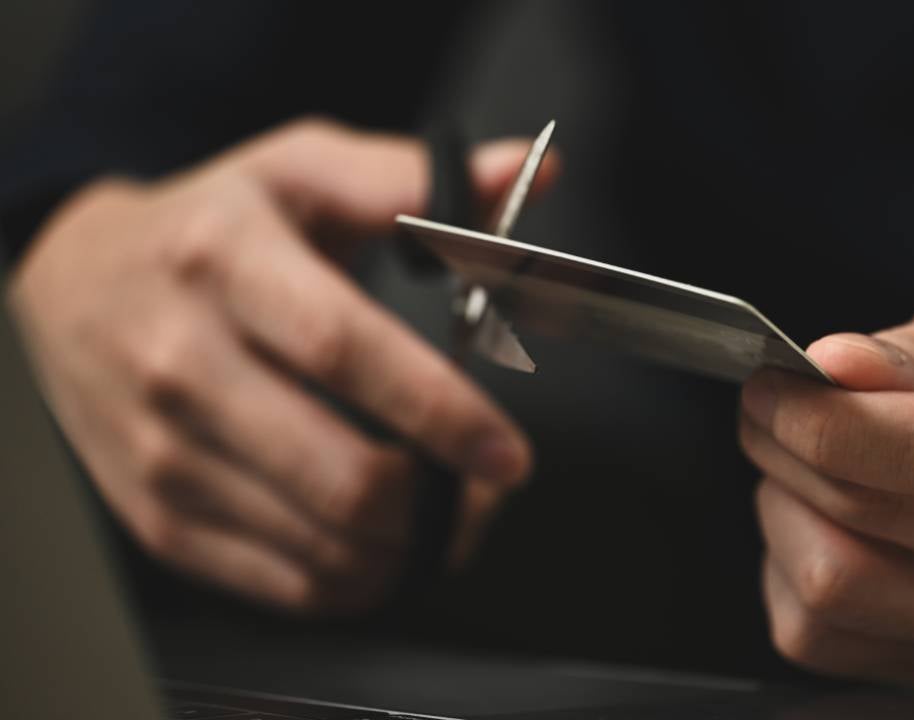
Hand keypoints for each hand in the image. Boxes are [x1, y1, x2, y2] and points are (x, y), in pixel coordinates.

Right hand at [7, 118, 555, 612]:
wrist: (72, 286)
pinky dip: (361, 579)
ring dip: (414, 547)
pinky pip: (287, 586)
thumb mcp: (299, 171)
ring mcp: (164, 454)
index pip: (344, 351)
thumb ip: (415, 179)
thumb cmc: (208, 229)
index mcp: (225, 265)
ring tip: (452, 511)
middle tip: (491, 485)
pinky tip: (388, 540)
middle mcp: (182, 364)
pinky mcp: (158, 519)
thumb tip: (527, 171)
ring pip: (324, 549)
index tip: (509, 453)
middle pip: (339, 477)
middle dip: (442, 503)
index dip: (440, 411)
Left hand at [741, 275, 913, 683]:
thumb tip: (833, 366)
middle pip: (871, 519)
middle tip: (769, 407)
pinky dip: (788, 571)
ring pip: (834, 586)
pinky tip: (820, 522)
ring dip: (783, 509)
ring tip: (801, 463)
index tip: (774, 383)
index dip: (832, 420)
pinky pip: (819, 635)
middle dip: (788, 450)